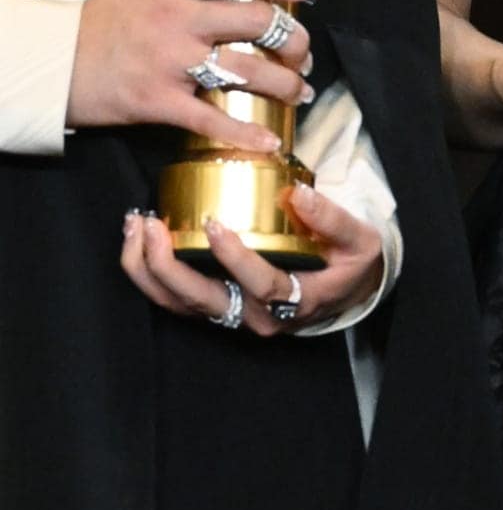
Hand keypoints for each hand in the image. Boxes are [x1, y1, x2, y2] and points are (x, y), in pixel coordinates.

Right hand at [69, 0, 315, 154]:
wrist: (59, 61)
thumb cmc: (108, 24)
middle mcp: (178, 19)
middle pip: (255, 21)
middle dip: (292, 38)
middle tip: (303, 53)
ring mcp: (170, 60)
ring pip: (246, 70)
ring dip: (283, 83)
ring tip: (298, 91)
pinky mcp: (159, 100)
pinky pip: (212, 118)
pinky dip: (245, 133)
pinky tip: (268, 140)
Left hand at [120, 185, 383, 333]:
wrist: (345, 292)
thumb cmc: (350, 264)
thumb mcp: (360, 240)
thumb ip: (333, 219)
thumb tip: (299, 193)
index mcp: (295, 301)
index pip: (259, 284)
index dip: (234, 258)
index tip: (214, 223)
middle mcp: (258, 317)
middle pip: (203, 302)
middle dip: (169, 266)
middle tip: (151, 226)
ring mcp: (234, 317)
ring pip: (180, 305)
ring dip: (149, 271)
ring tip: (135, 228)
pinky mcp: (219, 308)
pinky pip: (176, 300)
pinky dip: (150, 274)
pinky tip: (139, 240)